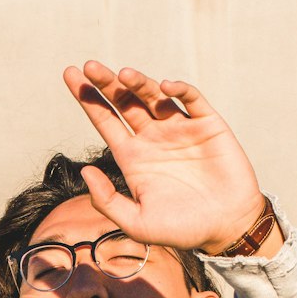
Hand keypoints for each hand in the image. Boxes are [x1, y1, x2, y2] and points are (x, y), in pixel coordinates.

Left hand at [63, 61, 266, 256]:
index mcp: (133, 157)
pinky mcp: (207, 124)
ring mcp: (180, 129)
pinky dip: (179, 89)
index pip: (105, 121)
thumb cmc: (182, 230)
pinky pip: (191, 98)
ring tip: (124, 76)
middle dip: (106, 83)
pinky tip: (165, 87)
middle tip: (90, 67)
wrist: (227, 229)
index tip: (70, 74)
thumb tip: (84, 172)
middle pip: (124, 102)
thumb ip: (108, 202)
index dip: (88, 98)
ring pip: (154, 95)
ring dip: (138, 83)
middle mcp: (153, 138)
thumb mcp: (137, 223)